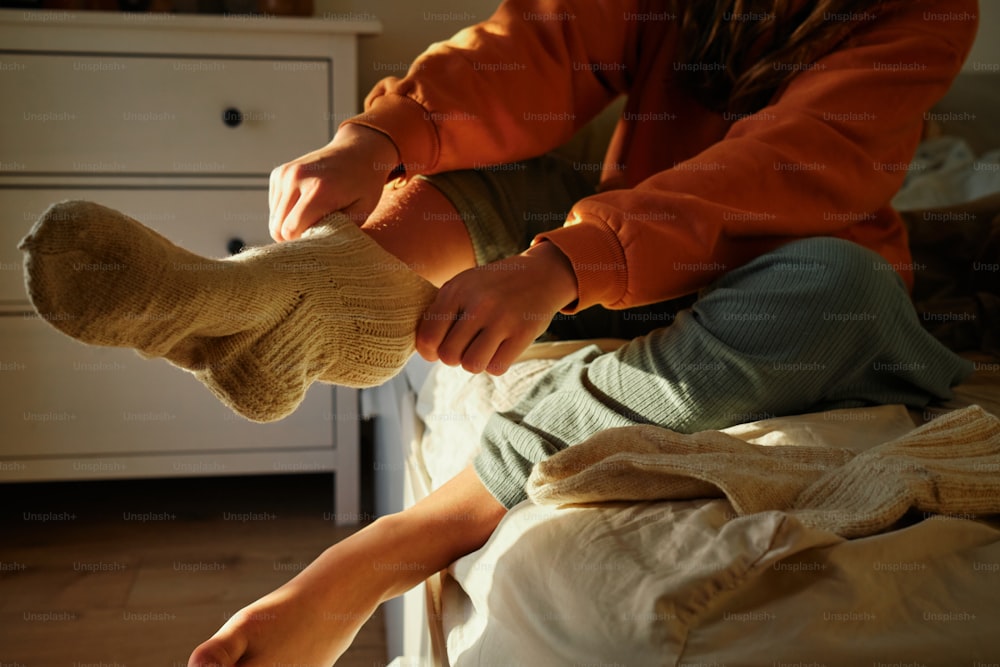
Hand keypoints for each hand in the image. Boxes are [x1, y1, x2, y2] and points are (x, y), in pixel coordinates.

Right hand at [268, 123, 399, 241]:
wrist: (358, 150)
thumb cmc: (364, 185)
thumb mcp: (362, 211)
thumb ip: (338, 231)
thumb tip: (315, 248)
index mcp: (319, 189)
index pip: (290, 230)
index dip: (302, 243)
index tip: (318, 243)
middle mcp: (297, 178)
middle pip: (277, 227)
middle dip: (294, 237)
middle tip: (316, 235)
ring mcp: (285, 173)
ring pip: (274, 218)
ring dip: (289, 224)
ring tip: (313, 218)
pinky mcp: (279, 173)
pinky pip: (274, 206)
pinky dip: (286, 212)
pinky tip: (305, 206)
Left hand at [415, 241, 577, 374]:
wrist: (540, 274)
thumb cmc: (492, 286)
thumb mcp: (463, 285)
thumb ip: (440, 312)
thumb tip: (425, 350)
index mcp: (457, 290)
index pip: (428, 338)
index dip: (430, 352)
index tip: (439, 349)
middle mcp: (478, 304)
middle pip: (449, 356)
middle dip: (454, 357)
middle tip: (465, 346)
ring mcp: (503, 319)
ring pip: (472, 365)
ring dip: (474, 363)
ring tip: (481, 349)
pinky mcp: (523, 333)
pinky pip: (497, 368)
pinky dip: (495, 364)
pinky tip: (499, 349)